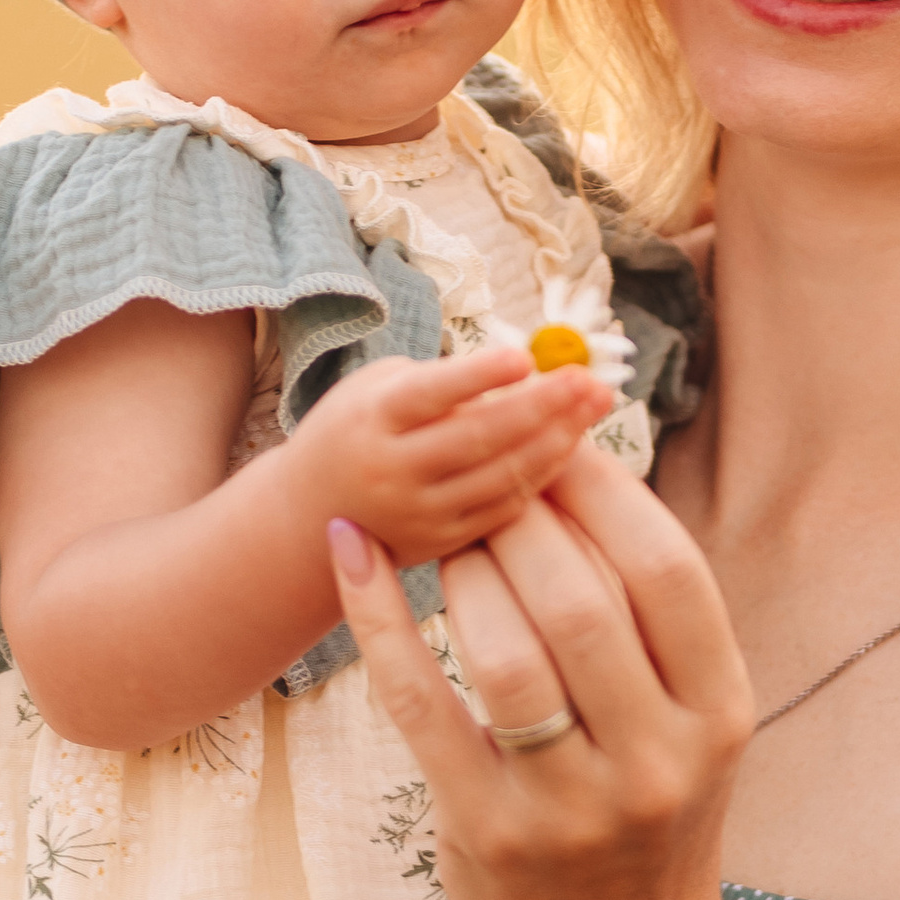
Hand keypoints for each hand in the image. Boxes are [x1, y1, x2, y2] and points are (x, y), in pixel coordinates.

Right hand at [282, 342, 610, 568]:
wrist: (307, 517)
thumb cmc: (355, 431)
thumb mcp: (375, 391)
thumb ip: (440, 382)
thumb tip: (528, 370)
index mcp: (372, 419)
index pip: (430, 394)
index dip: (479, 376)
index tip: (526, 356)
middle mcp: (392, 469)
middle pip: (478, 437)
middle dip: (542, 405)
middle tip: (590, 378)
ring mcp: (417, 512)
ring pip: (499, 477)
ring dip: (555, 441)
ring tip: (593, 406)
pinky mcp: (439, 543)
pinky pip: (502, 509)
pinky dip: (540, 477)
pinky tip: (570, 447)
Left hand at [328, 445, 775, 899]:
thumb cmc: (645, 810)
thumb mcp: (688, 723)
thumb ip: (652, 617)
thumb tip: (576, 468)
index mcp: (720, 713)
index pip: (665, 570)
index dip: (605, 492)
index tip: (555, 447)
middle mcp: (658, 761)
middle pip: (579, 599)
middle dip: (522, 521)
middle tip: (485, 489)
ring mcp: (571, 805)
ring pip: (504, 648)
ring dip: (462, 568)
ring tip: (446, 540)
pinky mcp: (486, 830)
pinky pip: (420, 702)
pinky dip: (379, 618)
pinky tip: (353, 556)